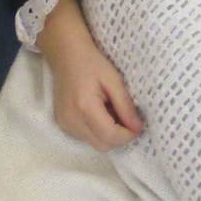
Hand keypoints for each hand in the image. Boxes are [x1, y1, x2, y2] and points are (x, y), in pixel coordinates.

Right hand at [37, 0, 142, 149]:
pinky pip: (85, 137)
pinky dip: (96, 131)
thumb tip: (138, 128)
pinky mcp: (62, 124)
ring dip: (107, 134)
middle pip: (103, 145)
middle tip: (125, 117)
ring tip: (110, 112)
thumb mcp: (114, 80)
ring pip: (94, 143)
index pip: (111, 136)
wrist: (65, 54)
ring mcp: (65, 124)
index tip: (138, 125)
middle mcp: (72, 120)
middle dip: (118, 136)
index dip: (128, 135)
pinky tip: (98, 113)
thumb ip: (126, 106)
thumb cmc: (92, 62)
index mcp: (85, 107)